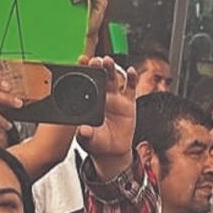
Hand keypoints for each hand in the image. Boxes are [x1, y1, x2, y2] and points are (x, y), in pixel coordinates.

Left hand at [77, 56, 136, 179]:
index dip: (83, 70)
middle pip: (99, 76)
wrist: (112, 151)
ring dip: (111, 68)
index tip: (81, 61)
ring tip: (108, 61)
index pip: (84, 82)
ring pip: (113, 78)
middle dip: (97, 66)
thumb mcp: (88, 140)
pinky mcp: (128, 103)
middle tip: (95, 60)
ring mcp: (115, 98)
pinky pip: (130, 88)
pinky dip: (132, 78)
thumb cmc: (96, 143)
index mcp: (88, 102)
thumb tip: (83, 131)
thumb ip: (86, 134)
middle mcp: (101, 96)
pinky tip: (131, 71)